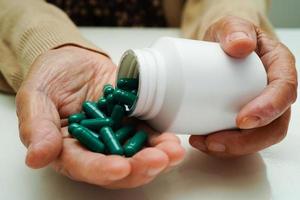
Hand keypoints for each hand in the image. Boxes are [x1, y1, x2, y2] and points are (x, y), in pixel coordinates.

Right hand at [16, 46, 184, 187]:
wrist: (73, 60)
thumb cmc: (51, 77)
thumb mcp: (35, 96)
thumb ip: (36, 125)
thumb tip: (38, 157)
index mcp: (67, 148)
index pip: (83, 166)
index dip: (101, 170)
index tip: (120, 168)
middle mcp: (95, 147)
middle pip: (117, 167)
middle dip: (139, 168)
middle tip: (157, 161)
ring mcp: (116, 134)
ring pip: (137, 154)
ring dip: (157, 157)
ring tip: (172, 153)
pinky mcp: (131, 120)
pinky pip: (147, 133)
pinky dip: (161, 139)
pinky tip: (172, 140)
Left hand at [190, 16, 296, 156]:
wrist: (220, 46)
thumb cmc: (230, 36)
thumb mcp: (231, 25)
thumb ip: (235, 29)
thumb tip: (240, 46)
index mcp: (279, 67)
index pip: (284, 91)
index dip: (268, 109)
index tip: (243, 120)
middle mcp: (274, 92)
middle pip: (274, 126)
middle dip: (247, 141)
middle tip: (215, 142)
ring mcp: (260, 107)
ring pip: (257, 138)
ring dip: (232, 148)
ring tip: (203, 143)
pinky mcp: (243, 117)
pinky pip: (240, 138)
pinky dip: (222, 146)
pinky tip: (202, 141)